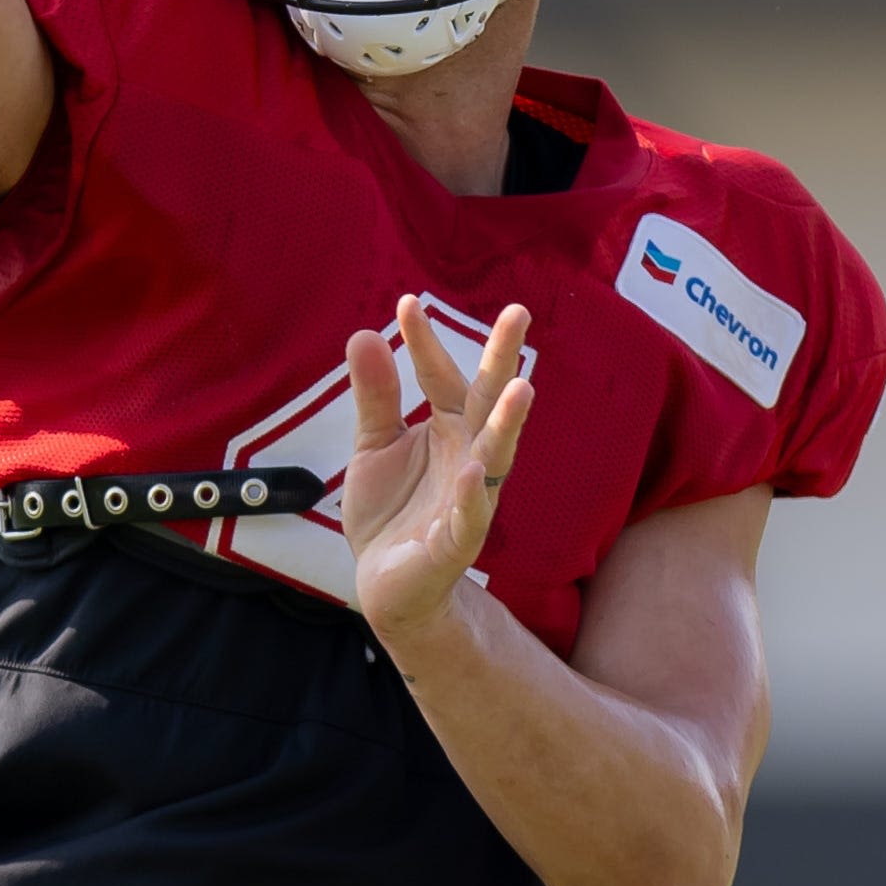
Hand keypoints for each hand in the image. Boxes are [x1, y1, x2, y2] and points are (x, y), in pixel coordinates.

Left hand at [343, 296, 534, 644]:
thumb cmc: (390, 511)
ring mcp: (470, 497)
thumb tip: (366, 333)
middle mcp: (468, 455)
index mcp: (449, 428)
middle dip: (503, 359)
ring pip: (495, 456)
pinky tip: (473, 473)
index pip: (440, 376)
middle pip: (489, 402)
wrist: (385, 584)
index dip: (425, 342)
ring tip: (520, 388)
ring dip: (508, 424)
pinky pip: (471, 516)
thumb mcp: (372, 446)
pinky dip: (473, 496)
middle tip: (518, 312)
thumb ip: (375, 397)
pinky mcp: (458, 541)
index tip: (407, 302)